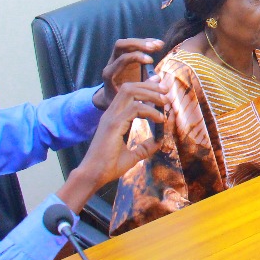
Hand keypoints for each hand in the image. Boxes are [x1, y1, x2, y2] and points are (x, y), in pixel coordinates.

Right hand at [57, 79, 168, 213]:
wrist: (93, 177)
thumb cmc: (108, 167)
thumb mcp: (132, 155)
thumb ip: (145, 147)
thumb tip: (159, 141)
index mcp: (114, 118)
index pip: (128, 93)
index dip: (145, 85)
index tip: (159, 82)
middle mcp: (111, 114)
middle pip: (129, 87)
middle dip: (149, 85)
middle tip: (166, 90)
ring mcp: (111, 118)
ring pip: (130, 92)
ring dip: (150, 93)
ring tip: (164, 101)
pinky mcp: (113, 125)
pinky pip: (135, 108)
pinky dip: (150, 111)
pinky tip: (160, 119)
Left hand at [94, 38, 164, 110]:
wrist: (108, 98)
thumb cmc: (117, 101)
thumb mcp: (126, 99)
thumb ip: (141, 89)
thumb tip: (157, 78)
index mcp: (110, 74)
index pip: (121, 59)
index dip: (136, 57)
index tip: (151, 61)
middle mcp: (111, 63)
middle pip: (121, 45)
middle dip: (138, 44)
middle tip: (153, 48)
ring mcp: (117, 58)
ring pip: (127, 42)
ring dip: (144, 42)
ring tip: (160, 45)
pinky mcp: (125, 56)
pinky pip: (134, 45)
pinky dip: (146, 42)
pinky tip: (158, 44)